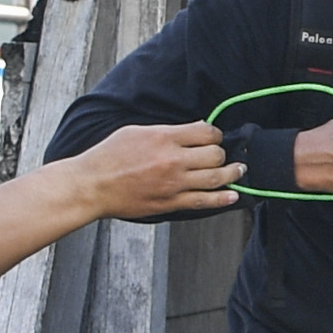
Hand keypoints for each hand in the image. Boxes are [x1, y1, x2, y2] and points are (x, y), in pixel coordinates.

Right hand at [70, 122, 246, 219]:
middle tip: (220, 155)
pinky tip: (233, 195)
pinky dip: (223, 198)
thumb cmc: (108, 156)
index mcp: (164, 138)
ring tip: (239, 170)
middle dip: (221, 153)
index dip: (214, 134)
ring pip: (216, 177)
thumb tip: (191, 130)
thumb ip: (165, 131)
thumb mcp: (135, 132)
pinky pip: (205, 201)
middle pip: (216, 154)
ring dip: (232, 173)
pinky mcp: (171, 202)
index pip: (206, 132)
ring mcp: (174, 183)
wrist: (92, 185)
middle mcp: (173, 160)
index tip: (213, 137)